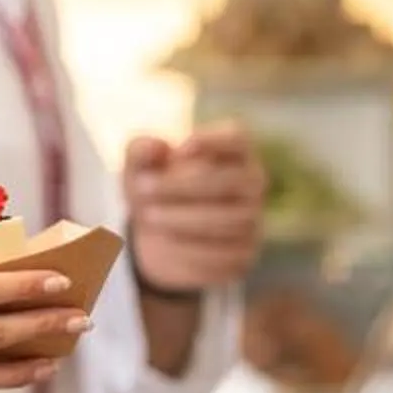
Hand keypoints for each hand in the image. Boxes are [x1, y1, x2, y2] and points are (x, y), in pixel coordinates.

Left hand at [124, 124, 266, 297]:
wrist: (161, 237)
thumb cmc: (157, 187)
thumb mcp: (140, 167)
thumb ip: (140, 151)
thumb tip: (156, 147)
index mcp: (233, 151)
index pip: (237, 138)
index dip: (212, 141)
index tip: (180, 148)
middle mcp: (251, 182)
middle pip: (230, 181)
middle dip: (182, 185)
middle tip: (142, 188)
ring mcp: (252, 219)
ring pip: (230, 220)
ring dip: (183, 218)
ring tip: (148, 215)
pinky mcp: (244, 254)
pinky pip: (224, 253)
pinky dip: (189, 247)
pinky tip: (164, 240)